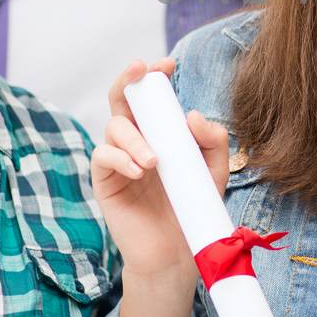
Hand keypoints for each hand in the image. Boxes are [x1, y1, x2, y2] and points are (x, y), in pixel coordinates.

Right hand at [90, 59, 229, 281]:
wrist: (177, 253)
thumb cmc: (193, 207)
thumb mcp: (213, 170)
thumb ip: (212, 141)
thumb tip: (192, 115)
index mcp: (161, 133)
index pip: (152, 97)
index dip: (154, 76)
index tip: (168, 64)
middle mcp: (137, 140)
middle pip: (122, 99)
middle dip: (129, 80)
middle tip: (141, 70)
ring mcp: (119, 160)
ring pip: (114, 126)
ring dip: (135, 138)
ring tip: (154, 161)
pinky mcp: (105, 182)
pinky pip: (102, 156)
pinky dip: (120, 158)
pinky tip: (138, 171)